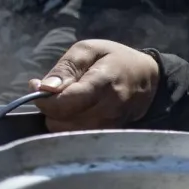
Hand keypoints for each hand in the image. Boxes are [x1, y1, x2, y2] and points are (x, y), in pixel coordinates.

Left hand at [30, 40, 159, 131]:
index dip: (44, 100)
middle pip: (63, 122)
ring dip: (60, 120)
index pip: (64, 103)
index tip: (38, 87)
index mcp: (102, 82)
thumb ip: (65, 68)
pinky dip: (71, 127)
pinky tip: (75, 113)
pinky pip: (80, 138)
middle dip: (51, 110)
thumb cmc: (116, 59)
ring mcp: (112, 124)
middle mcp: (109, 108)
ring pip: (69, 133)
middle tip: (54, 94)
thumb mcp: (89, 50)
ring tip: (65, 103)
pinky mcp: (111, 134)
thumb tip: (43, 88)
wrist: (150, 78)